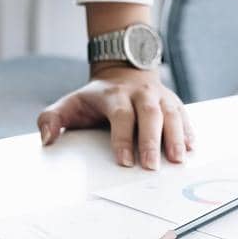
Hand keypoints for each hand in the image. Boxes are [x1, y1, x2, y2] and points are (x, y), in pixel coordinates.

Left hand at [37, 63, 193, 169]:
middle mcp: (141, 93)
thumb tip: (47, 138)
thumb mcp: (70, 103)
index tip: (124, 161)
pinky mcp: (173, 102)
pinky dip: (188, 131)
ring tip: (178, 159)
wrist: (123, 72)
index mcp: (115, 95)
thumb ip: (52, 118)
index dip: (123, 138)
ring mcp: (160, 96)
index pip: (121, 115)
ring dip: (176, 136)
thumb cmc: (96, 97)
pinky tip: (190, 147)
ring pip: (171, 114)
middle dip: (152, 141)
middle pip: (150, 114)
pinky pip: (184, 115)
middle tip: (152, 167)